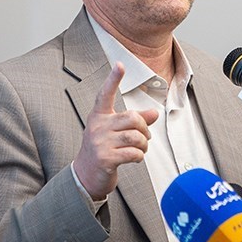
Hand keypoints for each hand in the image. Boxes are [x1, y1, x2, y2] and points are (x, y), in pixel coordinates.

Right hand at [73, 62, 159, 199]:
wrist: (86, 176)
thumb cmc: (103, 150)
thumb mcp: (116, 132)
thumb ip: (135, 121)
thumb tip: (155, 113)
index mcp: (98, 116)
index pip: (105, 94)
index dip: (113, 79)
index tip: (120, 65)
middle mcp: (97, 126)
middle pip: (133, 118)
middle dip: (145, 129)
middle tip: (145, 138)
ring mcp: (99, 142)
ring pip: (136, 136)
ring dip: (144, 145)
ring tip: (140, 149)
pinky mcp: (105, 158)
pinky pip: (134, 152)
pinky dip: (140, 156)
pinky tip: (135, 158)